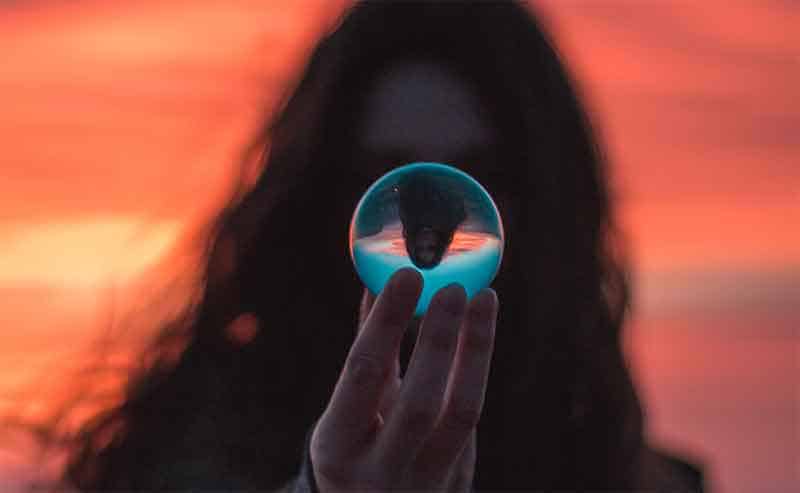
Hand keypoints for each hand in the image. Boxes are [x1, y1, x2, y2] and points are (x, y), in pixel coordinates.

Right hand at [310, 268, 497, 490]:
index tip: (406, 276)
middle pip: (418, 403)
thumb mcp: (345, 412)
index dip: (385, 324)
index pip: (363, 376)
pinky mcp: (459, 479)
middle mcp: (380, 470)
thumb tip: (376, 284)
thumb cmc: (355, 450)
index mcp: (338, 446)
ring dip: (475, 351)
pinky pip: (472, 416)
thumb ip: (366, 353)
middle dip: (439, 341)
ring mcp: (425, 480)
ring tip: (483, 299)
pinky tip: (481, 329)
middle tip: (453, 287)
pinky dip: (478, 367)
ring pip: (461, 413)